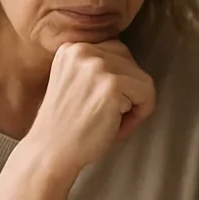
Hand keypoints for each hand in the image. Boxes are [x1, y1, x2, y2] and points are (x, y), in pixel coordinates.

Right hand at [27, 40, 155, 173]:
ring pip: (142, 79)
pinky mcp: (112, 84)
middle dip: (127, 92)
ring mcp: (97, 66)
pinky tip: (116, 126)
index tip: (102, 103)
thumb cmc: (68, 126)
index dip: (117, 82)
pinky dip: (140, 114)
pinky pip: (147, 94)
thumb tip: (133, 66)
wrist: (50, 152)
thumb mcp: (76, 81)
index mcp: (72, 47)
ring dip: (133, 104)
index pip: (116, 52)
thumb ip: (97, 67)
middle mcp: (83, 49)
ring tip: (110, 120)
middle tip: (107, 115)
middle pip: (131, 62)